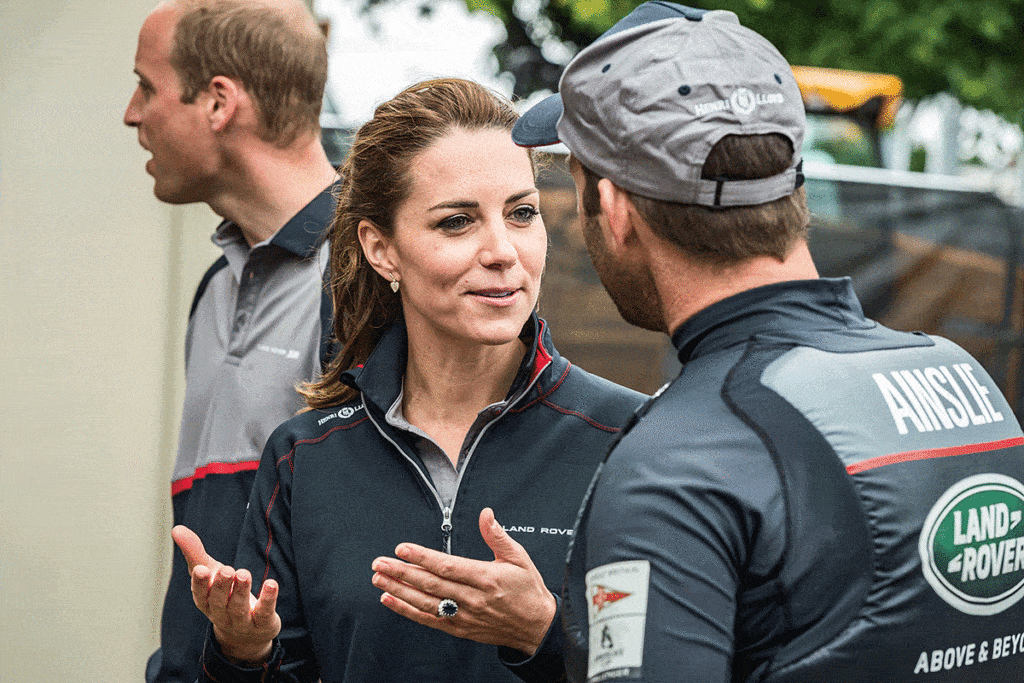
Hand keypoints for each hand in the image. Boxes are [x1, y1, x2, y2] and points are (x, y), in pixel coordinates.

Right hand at [172, 525, 280, 665]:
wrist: (245, 633)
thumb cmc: (223, 595)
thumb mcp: (210, 573)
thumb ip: (195, 552)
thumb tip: (176, 529)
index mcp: (206, 601)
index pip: (200, 594)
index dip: (200, 584)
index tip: (201, 569)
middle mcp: (221, 614)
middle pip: (220, 601)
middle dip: (223, 586)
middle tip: (227, 570)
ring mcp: (242, 621)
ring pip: (239, 607)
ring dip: (242, 591)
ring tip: (244, 574)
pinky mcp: (262, 622)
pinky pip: (264, 612)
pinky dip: (268, 599)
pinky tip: (271, 584)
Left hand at [370, 508, 556, 655]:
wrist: (537, 627)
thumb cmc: (528, 590)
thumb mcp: (519, 557)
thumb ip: (498, 536)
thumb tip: (486, 514)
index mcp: (486, 578)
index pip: (448, 566)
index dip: (422, 557)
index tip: (403, 548)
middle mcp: (473, 599)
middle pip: (430, 584)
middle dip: (402, 572)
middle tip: (380, 562)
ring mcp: (464, 616)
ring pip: (425, 602)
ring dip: (399, 590)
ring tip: (379, 578)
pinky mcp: (459, 629)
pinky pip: (429, 619)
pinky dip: (407, 610)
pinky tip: (390, 599)